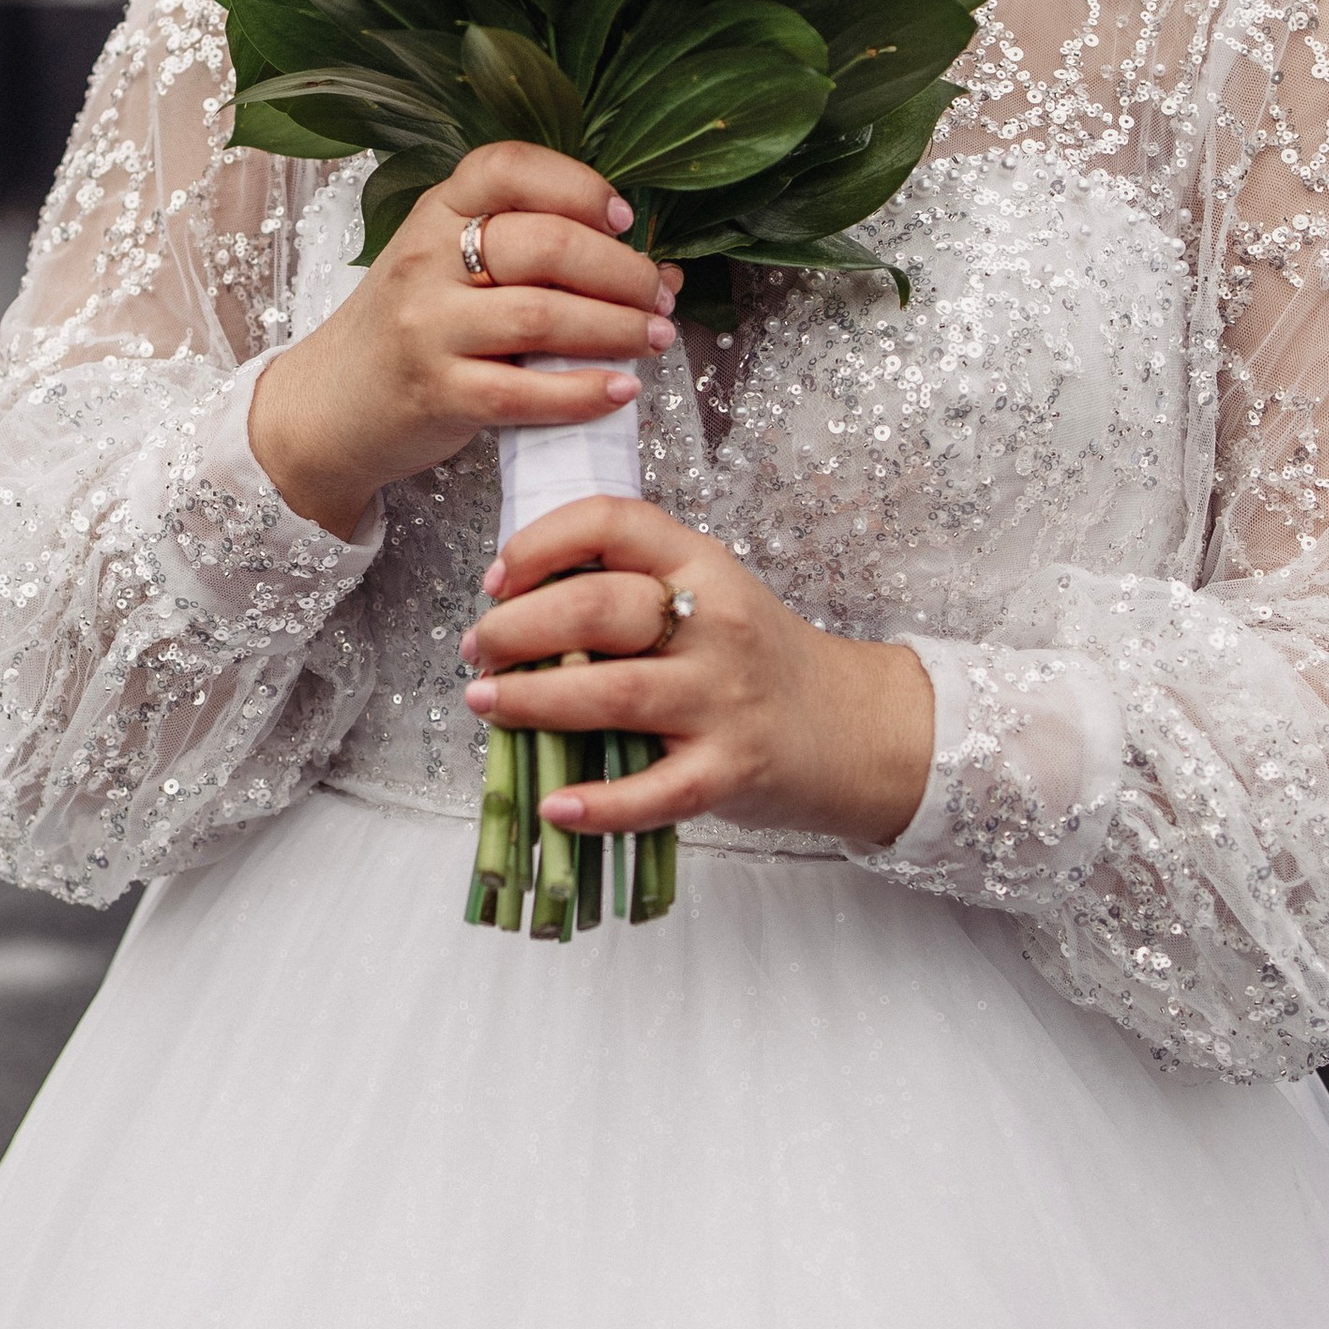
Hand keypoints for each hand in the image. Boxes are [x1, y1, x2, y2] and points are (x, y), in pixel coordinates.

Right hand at [247, 144, 678, 543]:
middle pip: (544, 244)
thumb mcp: (447, 267)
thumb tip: (655, 267)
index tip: (624, 218)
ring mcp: (426, 327)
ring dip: (617, 328)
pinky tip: (621, 390)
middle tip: (659, 295)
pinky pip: (524, 392)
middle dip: (621, 270)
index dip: (578, 185)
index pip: (508, 167)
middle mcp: (425, 260)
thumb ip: (531, 255)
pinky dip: (585, 391)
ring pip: (542, 316)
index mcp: (434, 212)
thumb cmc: (411, 330)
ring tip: (655, 337)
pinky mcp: (435, 393)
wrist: (329, 406)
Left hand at [460, 495, 933, 852]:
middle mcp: (716, 624)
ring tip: (486, 704)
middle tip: (478, 650)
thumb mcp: (705, 598)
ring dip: (533, 701)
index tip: (497, 579)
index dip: (539, 544)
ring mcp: (724, 700)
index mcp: (701, 565)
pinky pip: (655, 791)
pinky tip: (554, 805)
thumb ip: (629, 590)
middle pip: (598, 609)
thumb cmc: (755, 660)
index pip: (613, 523)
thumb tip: (513, 609)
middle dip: (517, 628)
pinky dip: (598, 803)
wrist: (850, 727)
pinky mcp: (730, 772)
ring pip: (614, 693)